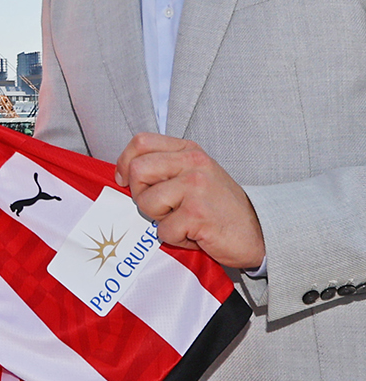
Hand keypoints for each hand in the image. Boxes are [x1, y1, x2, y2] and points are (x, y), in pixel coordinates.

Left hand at [115, 133, 264, 269]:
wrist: (257, 233)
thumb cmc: (219, 208)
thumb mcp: (194, 175)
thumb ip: (164, 168)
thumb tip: (123, 173)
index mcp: (189, 151)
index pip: (141, 142)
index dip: (125, 162)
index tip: (125, 180)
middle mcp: (193, 163)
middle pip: (138, 170)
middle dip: (140, 195)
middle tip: (161, 207)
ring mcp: (196, 187)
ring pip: (146, 202)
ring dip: (158, 220)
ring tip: (182, 221)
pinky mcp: (197, 214)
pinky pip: (163, 230)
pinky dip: (175, 239)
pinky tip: (194, 234)